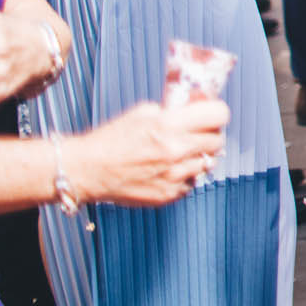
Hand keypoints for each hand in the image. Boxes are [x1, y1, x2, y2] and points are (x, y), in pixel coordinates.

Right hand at [65, 100, 230, 207]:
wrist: (86, 170)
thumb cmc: (111, 139)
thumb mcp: (143, 112)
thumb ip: (172, 112)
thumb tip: (194, 110)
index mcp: (169, 125)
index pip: (219, 115)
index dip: (216, 113)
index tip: (211, 115)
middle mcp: (175, 151)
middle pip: (218, 140)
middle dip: (210, 135)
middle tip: (198, 134)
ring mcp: (173, 176)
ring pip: (208, 163)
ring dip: (199, 157)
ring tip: (181, 153)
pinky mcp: (167, 195)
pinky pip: (192, 183)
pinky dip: (186, 176)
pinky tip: (169, 170)